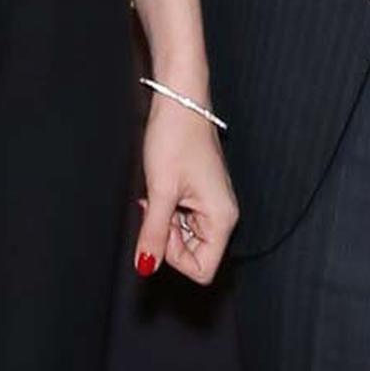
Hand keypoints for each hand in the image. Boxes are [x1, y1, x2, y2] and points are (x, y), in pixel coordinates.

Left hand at [135, 92, 238, 285]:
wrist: (180, 100)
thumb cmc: (175, 137)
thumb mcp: (160, 191)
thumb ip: (154, 234)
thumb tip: (146, 267)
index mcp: (222, 219)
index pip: (202, 270)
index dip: (174, 256)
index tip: (161, 225)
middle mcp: (223, 215)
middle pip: (194, 255)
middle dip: (168, 237)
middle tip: (157, 204)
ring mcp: (212, 204)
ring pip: (185, 238)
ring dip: (166, 222)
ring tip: (159, 191)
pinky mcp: (201, 194)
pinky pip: (183, 219)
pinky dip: (168, 209)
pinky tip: (162, 188)